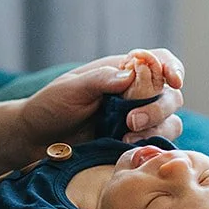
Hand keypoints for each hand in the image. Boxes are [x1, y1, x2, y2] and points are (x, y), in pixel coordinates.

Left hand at [18, 48, 184, 152]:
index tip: (173, 80)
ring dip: (156, 129)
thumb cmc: (50, 106)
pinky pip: (158, 144)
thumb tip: (129, 75)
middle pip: (171, 95)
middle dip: (158, 108)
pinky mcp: (133, 143)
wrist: (35, 139)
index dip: (172, 67)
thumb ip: (100, 80)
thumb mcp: (71, 89)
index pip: (159, 60)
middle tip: (131, 121)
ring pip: (170, 122)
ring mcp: (137, 120)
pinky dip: (151, 146)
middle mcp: (136, 94)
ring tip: (126, 138)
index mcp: (123, 72)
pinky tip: (129, 148)